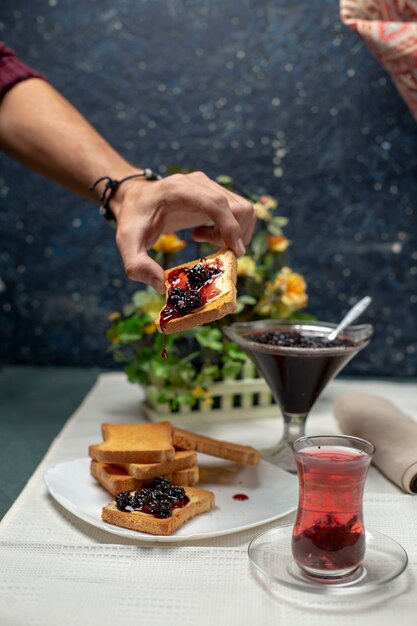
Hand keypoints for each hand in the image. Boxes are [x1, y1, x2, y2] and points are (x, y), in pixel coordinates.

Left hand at [111, 171, 255, 291]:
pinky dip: (230, 228)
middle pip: (238, 207)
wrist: (133, 199)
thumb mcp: (126, 243)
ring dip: (233, 233)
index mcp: (179, 189)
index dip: (230, 227)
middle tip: (212, 249)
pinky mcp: (214, 192)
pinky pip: (237, 211)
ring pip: (243, 210)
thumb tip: (161, 285)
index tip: (234, 251)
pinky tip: (203, 232)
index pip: (217, 203)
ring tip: (205, 239)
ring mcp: (209, 185)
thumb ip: (137, 265)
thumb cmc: (133, 220)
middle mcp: (198, 183)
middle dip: (233, 236)